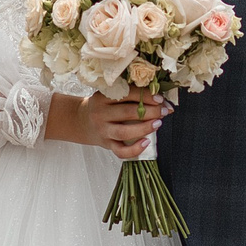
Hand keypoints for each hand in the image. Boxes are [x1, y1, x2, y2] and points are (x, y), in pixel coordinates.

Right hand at [50, 92, 164, 159]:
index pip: (127, 94)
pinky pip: (120, 151)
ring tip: (158, 123)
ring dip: (144, 128)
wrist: (81, 121)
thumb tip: (164, 102)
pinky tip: (146, 143)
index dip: (146, 96)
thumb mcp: (112, 95)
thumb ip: (133, 95)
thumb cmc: (103, 106)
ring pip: (124, 132)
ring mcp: (102, 130)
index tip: (160, 98)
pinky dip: (134, 149)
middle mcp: (101, 113)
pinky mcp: (106, 144)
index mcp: (103, 96)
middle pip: (128, 112)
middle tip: (164, 111)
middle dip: (150, 111)